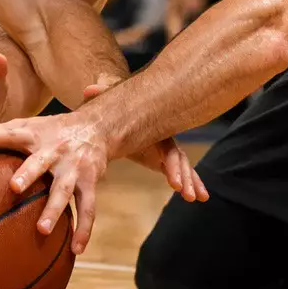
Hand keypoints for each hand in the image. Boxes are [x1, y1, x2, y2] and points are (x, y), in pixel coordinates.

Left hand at [0, 113, 108, 254]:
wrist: (98, 126)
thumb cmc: (52, 130)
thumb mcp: (30, 125)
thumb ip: (2, 132)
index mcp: (36, 135)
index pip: (12, 134)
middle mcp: (56, 150)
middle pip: (41, 162)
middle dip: (28, 174)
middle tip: (14, 187)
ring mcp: (74, 167)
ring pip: (64, 189)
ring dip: (54, 209)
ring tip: (42, 230)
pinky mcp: (90, 182)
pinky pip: (88, 208)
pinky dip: (84, 229)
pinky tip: (76, 249)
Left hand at [81, 81, 206, 203]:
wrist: (113, 113)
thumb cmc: (110, 108)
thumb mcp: (106, 103)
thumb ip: (101, 95)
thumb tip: (89, 89)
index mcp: (153, 127)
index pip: (167, 147)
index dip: (172, 164)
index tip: (175, 182)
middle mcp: (162, 137)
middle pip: (178, 158)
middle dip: (185, 175)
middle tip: (187, 194)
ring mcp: (163, 149)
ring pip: (181, 166)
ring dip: (189, 181)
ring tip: (195, 198)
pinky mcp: (160, 159)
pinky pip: (176, 172)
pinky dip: (187, 183)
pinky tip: (198, 198)